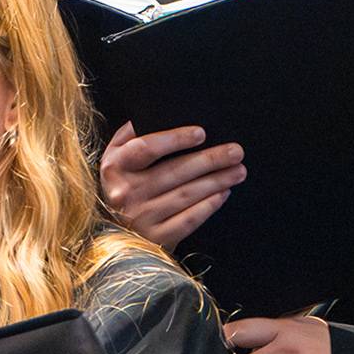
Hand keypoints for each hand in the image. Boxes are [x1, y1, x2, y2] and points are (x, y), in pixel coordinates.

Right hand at [100, 123, 244, 246]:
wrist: (115, 238)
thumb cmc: (122, 188)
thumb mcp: (115, 161)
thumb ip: (130, 137)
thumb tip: (155, 115)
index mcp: (115, 168)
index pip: (146, 148)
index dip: (174, 139)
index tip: (201, 133)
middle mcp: (125, 193)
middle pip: (174, 171)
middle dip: (209, 159)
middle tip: (235, 151)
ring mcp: (140, 218)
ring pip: (186, 195)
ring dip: (216, 181)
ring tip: (238, 171)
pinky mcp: (156, 239)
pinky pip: (188, 220)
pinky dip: (209, 205)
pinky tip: (223, 193)